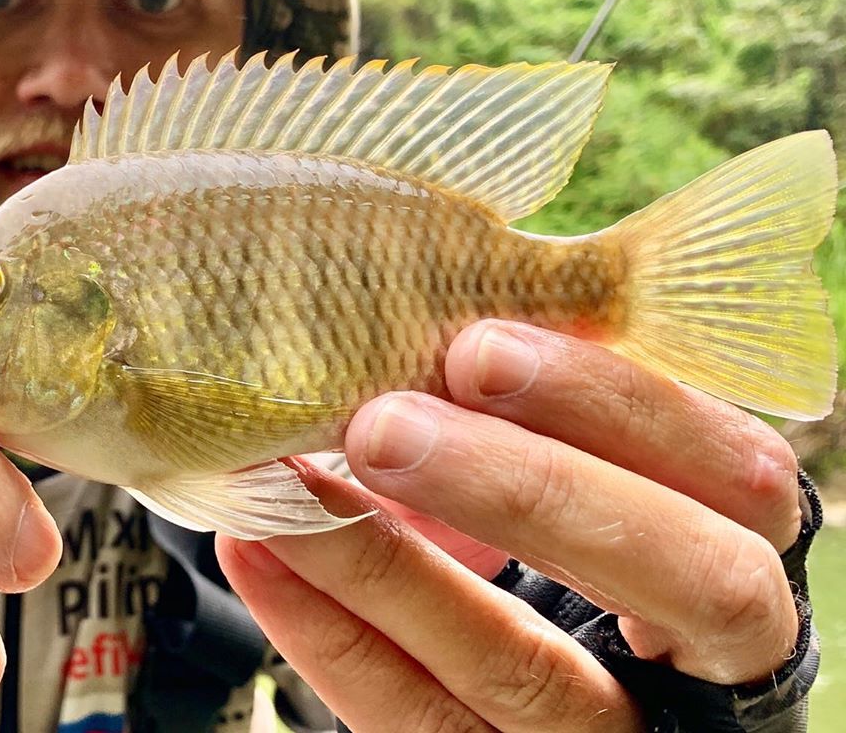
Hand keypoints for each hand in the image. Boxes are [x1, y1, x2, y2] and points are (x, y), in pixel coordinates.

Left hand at [217, 320, 801, 731]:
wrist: (546, 664)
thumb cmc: (559, 509)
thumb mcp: (575, 452)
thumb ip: (547, 404)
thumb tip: (437, 307)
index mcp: (737, 534)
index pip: (735, 475)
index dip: (614, 407)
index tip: (480, 348)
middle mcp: (705, 651)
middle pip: (680, 581)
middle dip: (527, 488)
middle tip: (381, 425)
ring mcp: (615, 730)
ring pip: (525, 667)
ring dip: (384, 562)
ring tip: (283, 479)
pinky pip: (419, 722)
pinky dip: (327, 632)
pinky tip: (260, 550)